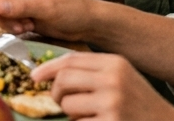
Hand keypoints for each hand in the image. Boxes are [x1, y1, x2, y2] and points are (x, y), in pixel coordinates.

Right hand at [0, 0, 95, 40]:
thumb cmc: (71, 10)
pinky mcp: (19, 10)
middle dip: (0, 15)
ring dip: (7, 22)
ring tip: (25, 27)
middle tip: (15, 28)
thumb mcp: (47, 9)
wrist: (86, 23)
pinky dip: (12, 26)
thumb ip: (20, 7)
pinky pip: (5, 18)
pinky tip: (27, 27)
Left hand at [31, 53, 173, 120]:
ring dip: (72, 114)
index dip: (48, 68)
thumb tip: (50, 72)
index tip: (34, 76)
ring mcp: (112, 102)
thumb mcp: (120, 76)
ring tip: (90, 115)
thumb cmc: (139, 102)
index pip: (70, 60)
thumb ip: (91, 71)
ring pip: (68, 104)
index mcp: (114, 63)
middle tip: (60, 101)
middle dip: (56, 93)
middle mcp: (113, 79)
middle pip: (63, 80)